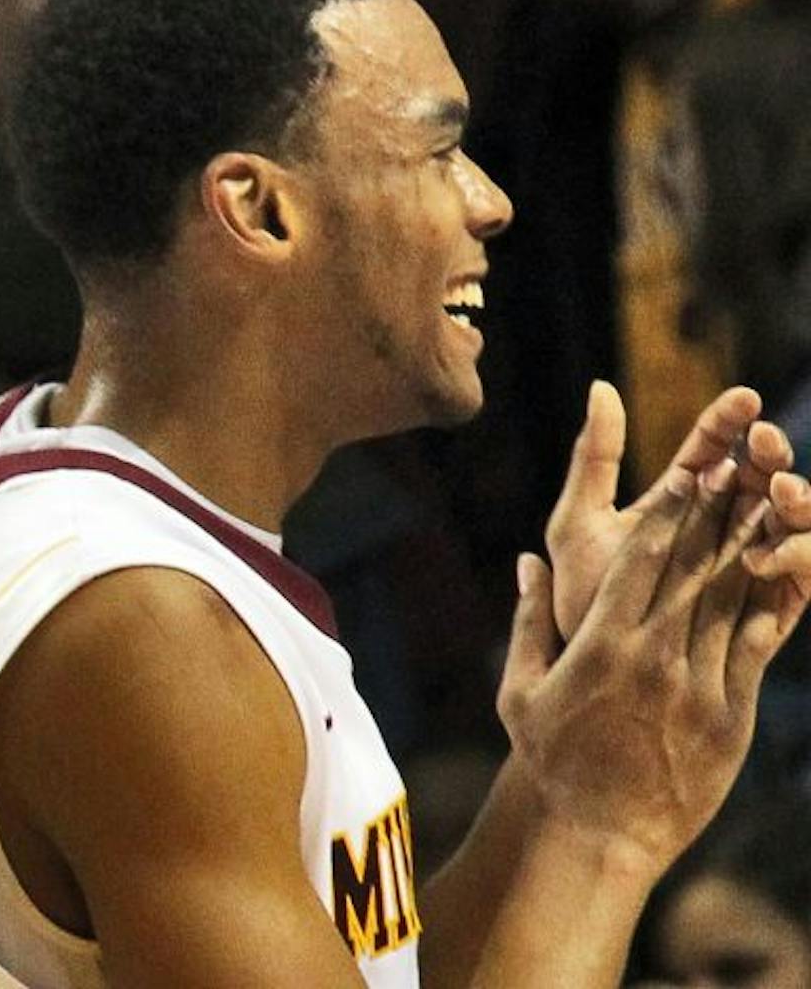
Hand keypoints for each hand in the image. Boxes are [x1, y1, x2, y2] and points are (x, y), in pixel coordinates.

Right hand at [499, 453, 806, 874]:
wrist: (599, 834)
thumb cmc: (553, 760)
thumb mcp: (520, 690)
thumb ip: (528, 622)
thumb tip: (525, 561)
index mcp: (600, 647)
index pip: (641, 562)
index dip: (671, 513)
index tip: (690, 474)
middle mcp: (654, 659)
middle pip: (693, 569)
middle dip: (718, 516)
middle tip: (740, 469)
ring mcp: (698, 687)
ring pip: (731, 601)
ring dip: (752, 549)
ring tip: (769, 507)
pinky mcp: (730, 715)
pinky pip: (756, 648)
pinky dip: (771, 605)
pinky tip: (782, 572)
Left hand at [544, 382, 789, 637]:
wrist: (594, 680)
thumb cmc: (579, 601)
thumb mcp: (577, 525)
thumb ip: (594, 459)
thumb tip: (600, 387)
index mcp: (677, 502)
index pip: (712, 447)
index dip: (729, 420)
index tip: (741, 398)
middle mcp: (720, 527)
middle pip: (761, 476)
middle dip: (770, 453)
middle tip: (762, 444)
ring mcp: (751, 563)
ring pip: (793, 520)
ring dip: (796, 500)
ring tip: (777, 494)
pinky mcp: (771, 606)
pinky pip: (804, 575)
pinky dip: (799, 557)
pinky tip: (767, 557)